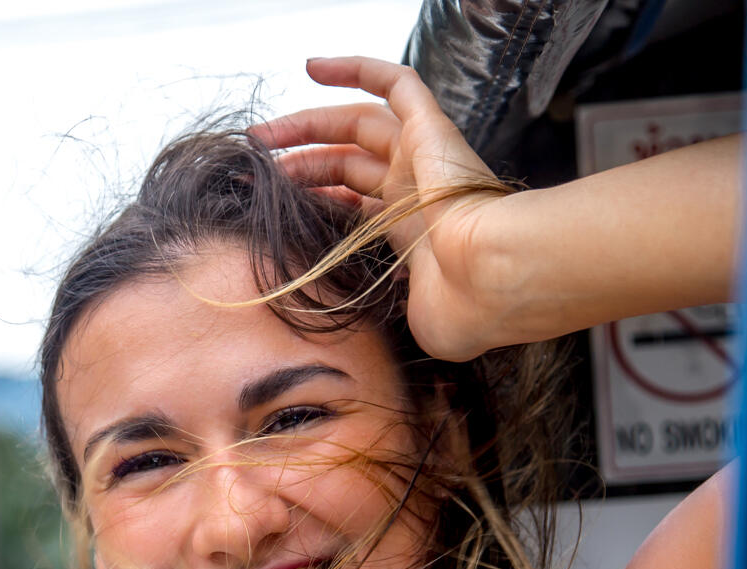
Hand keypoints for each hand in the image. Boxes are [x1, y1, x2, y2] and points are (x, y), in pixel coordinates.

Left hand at [251, 57, 510, 361]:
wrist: (492, 278)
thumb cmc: (458, 308)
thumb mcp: (409, 319)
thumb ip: (379, 310)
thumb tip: (344, 322)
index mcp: (411, 234)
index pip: (354, 203)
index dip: (314, 198)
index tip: (269, 205)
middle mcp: (416, 190)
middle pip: (345, 163)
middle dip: (298, 163)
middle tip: (254, 168)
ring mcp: (424, 157)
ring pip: (356, 123)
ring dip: (306, 123)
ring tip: (260, 135)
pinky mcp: (432, 128)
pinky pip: (395, 83)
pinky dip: (356, 68)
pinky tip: (312, 67)